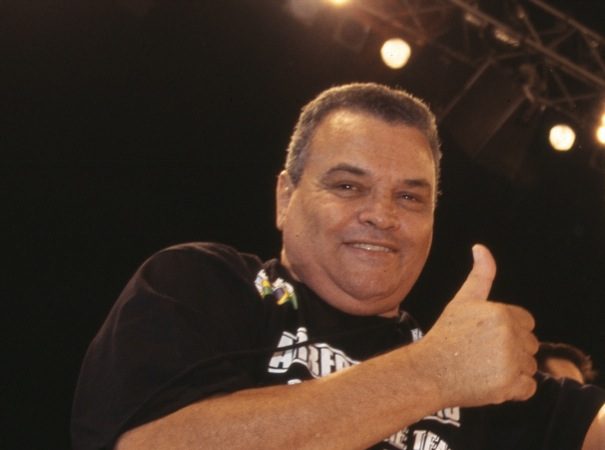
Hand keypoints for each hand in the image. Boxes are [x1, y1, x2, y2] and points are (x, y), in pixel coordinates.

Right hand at [416, 244, 537, 407]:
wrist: (429, 370)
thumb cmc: (446, 335)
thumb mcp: (462, 301)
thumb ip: (481, 275)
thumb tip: (481, 247)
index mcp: (502, 312)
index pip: (526, 323)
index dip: (508, 330)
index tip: (485, 336)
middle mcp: (509, 335)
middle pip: (530, 345)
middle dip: (511, 351)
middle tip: (481, 353)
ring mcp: (510, 362)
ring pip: (529, 367)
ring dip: (512, 370)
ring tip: (483, 367)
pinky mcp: (509, 385)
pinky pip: (528, 388)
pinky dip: (513, 389)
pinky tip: (490, 381)